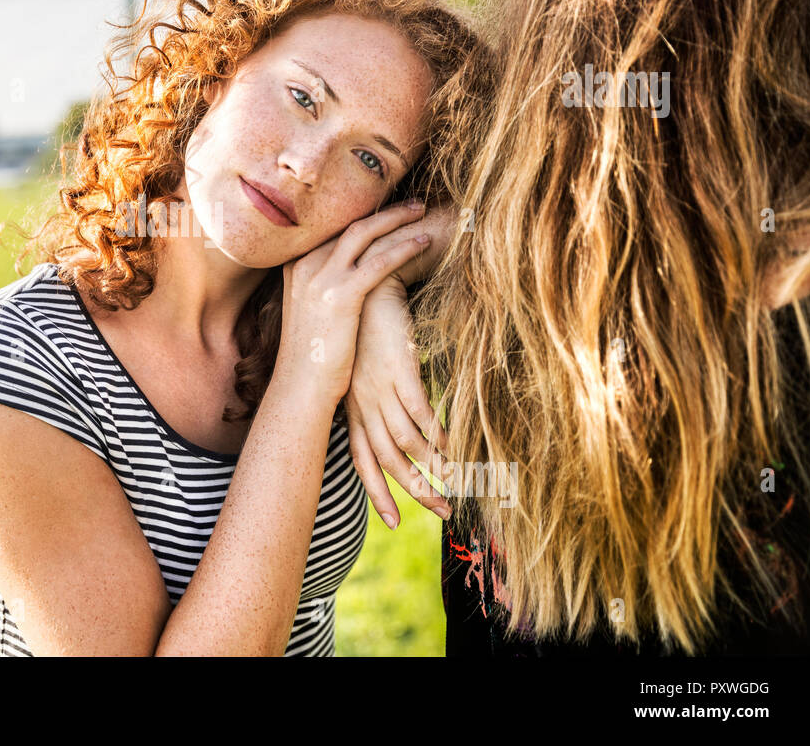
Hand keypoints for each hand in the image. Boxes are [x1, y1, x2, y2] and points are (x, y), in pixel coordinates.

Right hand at [276, 202, 432, 404]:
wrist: (301, 386)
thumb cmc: (312, 354)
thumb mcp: (309, 310)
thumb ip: (321, 285)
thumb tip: (349, 275)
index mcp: (295, 265)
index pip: (333, 228)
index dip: (364, 214)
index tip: (388, 207)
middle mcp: (305, 265)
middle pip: (350, 224)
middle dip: (384, 211)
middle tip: (413, 204)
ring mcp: (320, 278)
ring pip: (365, 234)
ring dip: (397, 220)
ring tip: (421, 212)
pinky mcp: (341, 295)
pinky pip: (379, 262)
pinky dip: (404, 248)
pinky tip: (423, 243)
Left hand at [346, 276, 450, 528]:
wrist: (371, 285)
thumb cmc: (373, 330)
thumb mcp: (370, 371)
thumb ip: (382, 402)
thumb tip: (406, 433)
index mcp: (352, 406)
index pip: (361, 459)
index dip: (376, 492)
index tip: (390, 523)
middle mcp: (362, 403)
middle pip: (387, 460)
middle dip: (415, 490)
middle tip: (441, 512)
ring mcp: (379, 388)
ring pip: (406, 441)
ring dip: (433, 466)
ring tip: (457, 482)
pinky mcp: (399, 370)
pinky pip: (420, 412)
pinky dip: (437, 434)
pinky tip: (453, 446)